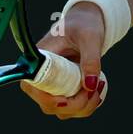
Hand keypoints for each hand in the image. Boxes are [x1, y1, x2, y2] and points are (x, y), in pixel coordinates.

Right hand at [19, 2, 106, 119]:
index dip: (50, 99)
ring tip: (99, 85)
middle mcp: (41, 76)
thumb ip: (91, 59)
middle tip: (95, 87)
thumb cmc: (84, 24)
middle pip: (49, 105)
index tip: (70, 98)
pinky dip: (87, 104)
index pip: (33, 88)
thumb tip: (91, 85)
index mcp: (38, 59)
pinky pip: (72, 107)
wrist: (88, 23)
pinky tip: (98, 88)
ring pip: (63, 110)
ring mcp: (52, 85)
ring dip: (83, 106)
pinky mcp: (63, 90)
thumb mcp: (90, 37)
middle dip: (75, 104)